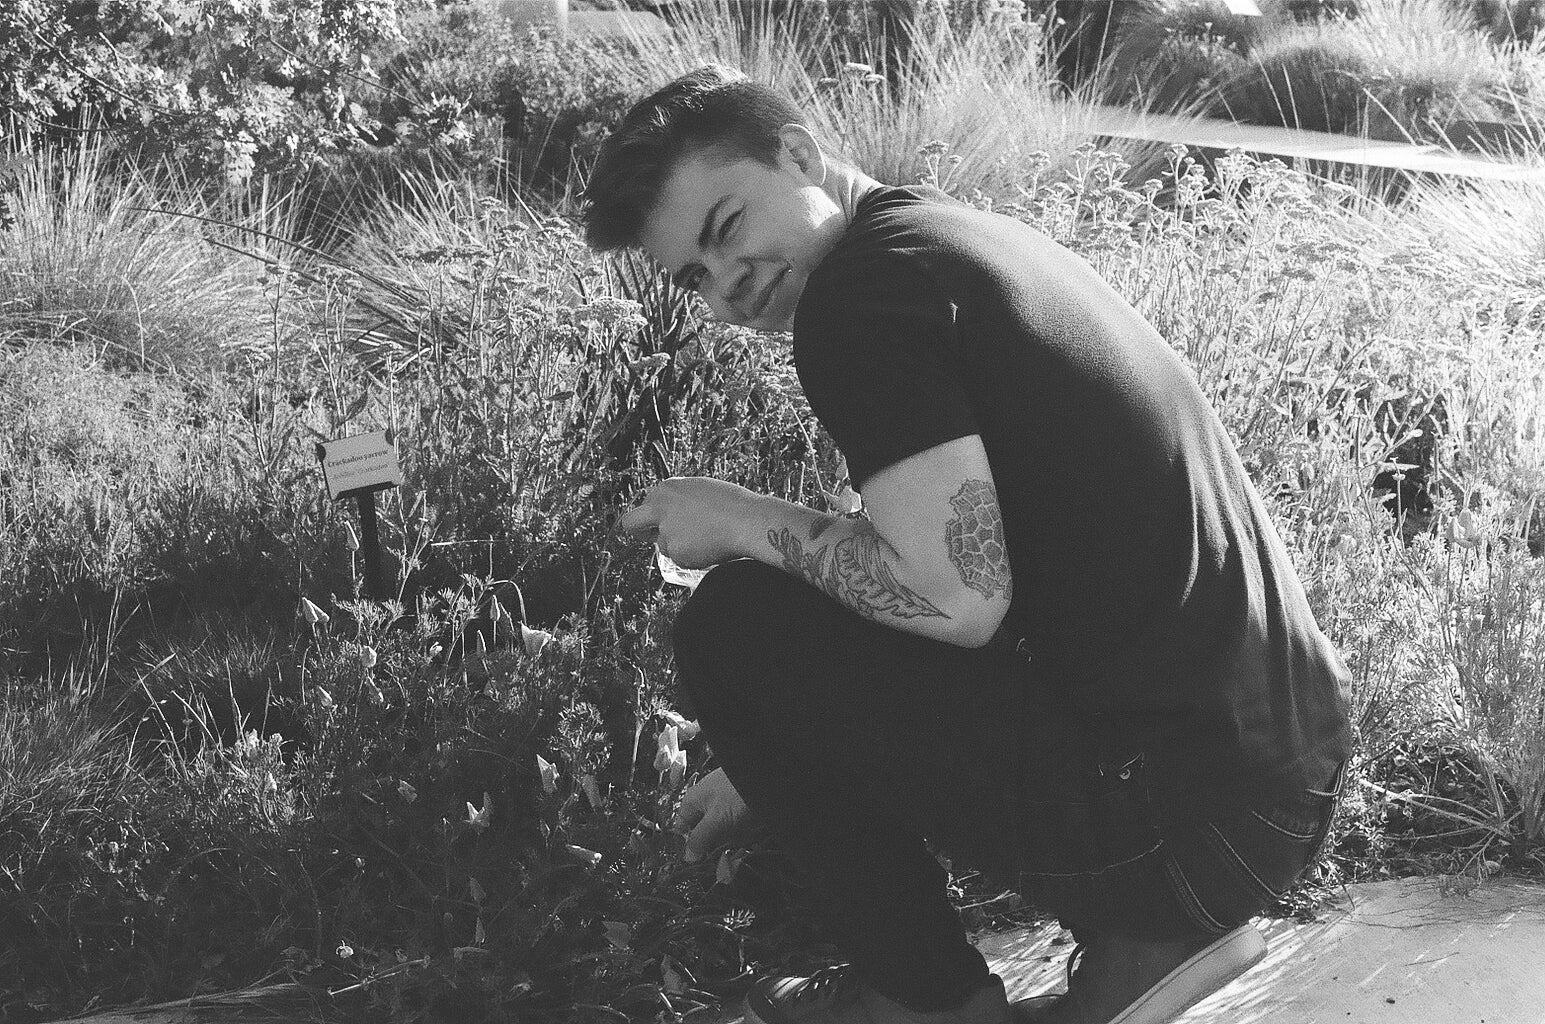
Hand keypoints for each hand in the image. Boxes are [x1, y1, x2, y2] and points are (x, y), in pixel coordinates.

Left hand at [617, 477, 764, 569]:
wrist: (747, 521)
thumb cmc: (733, 504)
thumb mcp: (701, 491)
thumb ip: (680, 501)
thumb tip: (671, 516)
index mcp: (667, 488)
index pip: (647, 504)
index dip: (656, 515)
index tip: (661, 521)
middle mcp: (660, 507)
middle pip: (632, 523)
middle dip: (638, 532)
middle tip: (649, 537)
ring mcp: (666, 530)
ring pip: (664, 546)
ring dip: (680, 546)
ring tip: (707, 538)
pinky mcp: (675, 551)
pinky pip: (680, 559)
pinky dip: (693, 557)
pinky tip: (711, 546)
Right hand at [674, 768, 758, 861]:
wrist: (764, 778)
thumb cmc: (736, 794)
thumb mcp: (715, 822)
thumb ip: (700, 839)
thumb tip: (688, 857)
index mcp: (692, 801)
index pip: (682, 828)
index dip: (690, 845)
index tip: (699, 858)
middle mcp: (705, 798)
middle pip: (704, 829)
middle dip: (717, 839)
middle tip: (728, 839)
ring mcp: (723, 797)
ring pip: (723, 826)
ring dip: (734, 833)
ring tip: (743, 828)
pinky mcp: (739, 799)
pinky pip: (737, 819)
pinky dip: (744, 825)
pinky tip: (752, 823)